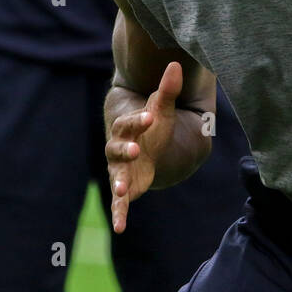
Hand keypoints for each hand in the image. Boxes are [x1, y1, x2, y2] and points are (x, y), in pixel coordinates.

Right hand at [105, 62, 183, 232]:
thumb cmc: (153, 125)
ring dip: (118, 182)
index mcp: (127, 128)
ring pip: (116, 174)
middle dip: (125, 149)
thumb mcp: (162, 108)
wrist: (143, 143)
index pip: (131, 123)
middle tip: (135, 149)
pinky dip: (119, 214)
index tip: (151, 115)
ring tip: (121, 190)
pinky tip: (120, 228)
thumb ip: (167, 90)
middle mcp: (119, 148)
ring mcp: (120, 169)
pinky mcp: (125, 187)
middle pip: (118, 147)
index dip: (140, 120)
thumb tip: (175, 64)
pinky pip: (119, 203)